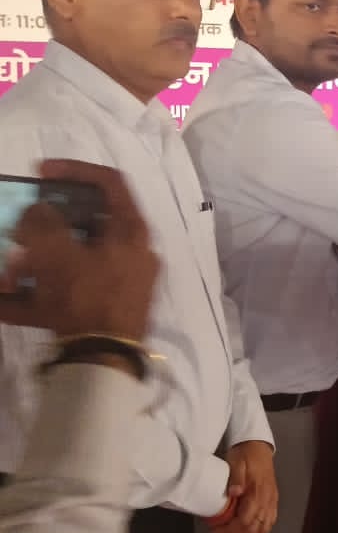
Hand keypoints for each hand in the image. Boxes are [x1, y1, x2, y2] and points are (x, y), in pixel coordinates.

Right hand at [0, 160, 156, 339]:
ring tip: (7, 280)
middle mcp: (131, 253)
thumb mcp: (57, 253)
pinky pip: (63, 295)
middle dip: (37, 233)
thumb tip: (39, 210)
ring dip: (29, 268)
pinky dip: (33, 297)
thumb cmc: (86, 297)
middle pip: (80, 228)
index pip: (110, 183)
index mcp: (131, 231)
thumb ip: (43, 224)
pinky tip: (7, 303)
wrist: (102, 362)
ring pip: (66, 264)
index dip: (74, 170)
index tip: (40, 172)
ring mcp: (118, 283)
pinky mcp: (101, 310)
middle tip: (15, 238)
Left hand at [210, 440, 277, 532]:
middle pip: (254, 528)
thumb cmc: (245, 455)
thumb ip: (236, 478)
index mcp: (258, 492)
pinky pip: (269, 524)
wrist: (259, 447)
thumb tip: (234, 493)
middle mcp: (267, 500)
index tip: (215, 531)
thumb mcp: (237, 462)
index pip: (246, 519)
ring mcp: (271, 502)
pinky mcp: (272, 502)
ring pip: (263, 529)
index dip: (230, 530)